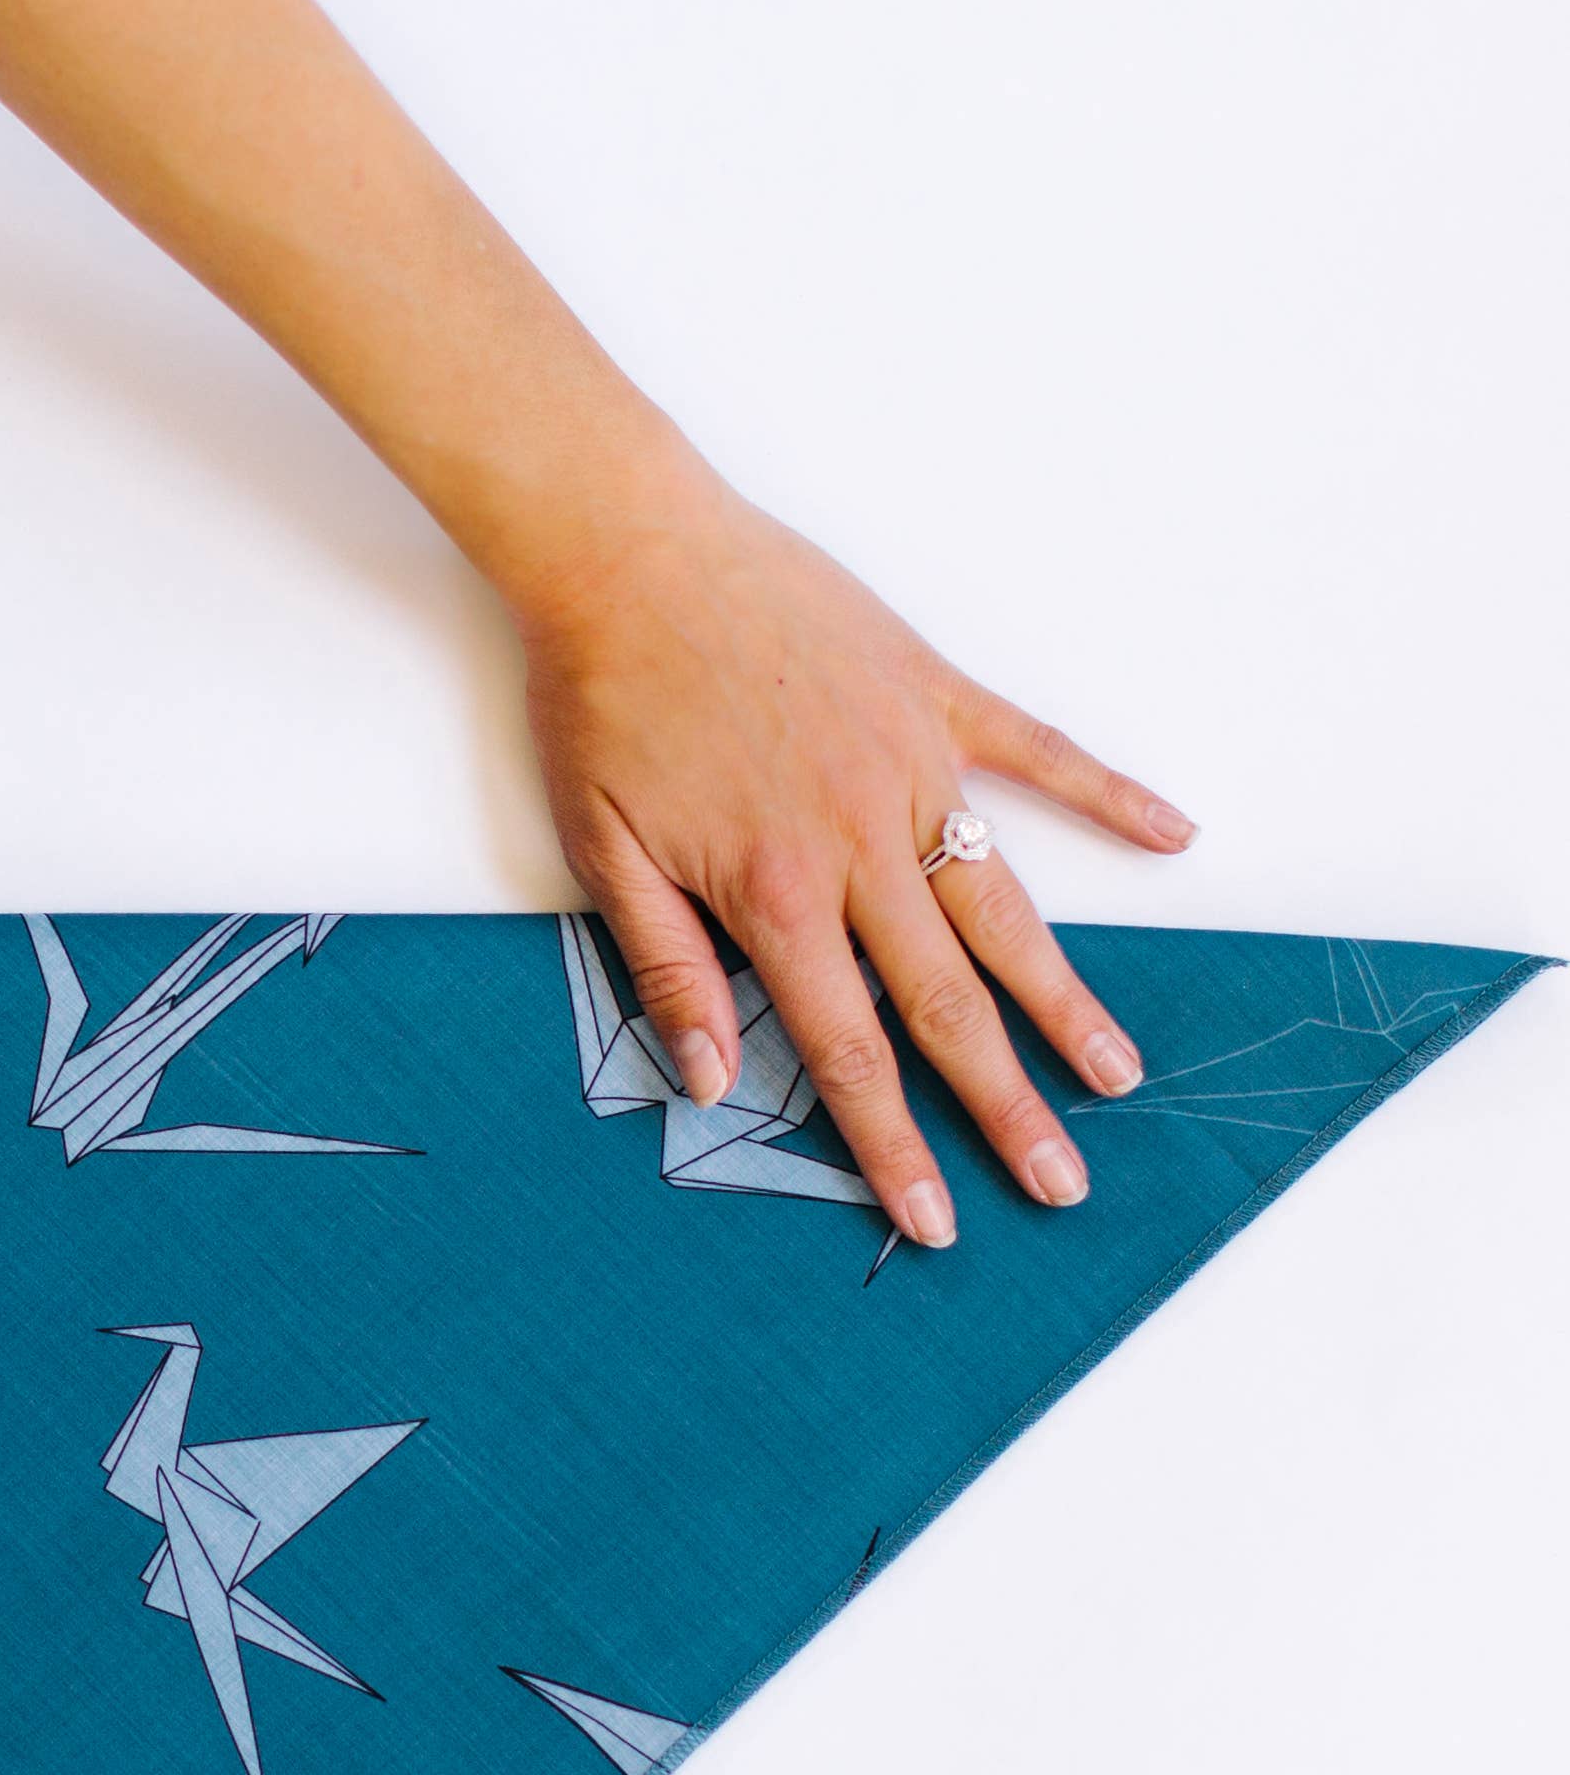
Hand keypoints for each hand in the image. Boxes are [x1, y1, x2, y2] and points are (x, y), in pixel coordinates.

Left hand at [516, 466, 1195, 1242]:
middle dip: (1005, 1105)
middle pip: (948, 1001)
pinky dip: (1108, 795)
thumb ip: (667, 968)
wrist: (627, 555)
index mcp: (774, 894)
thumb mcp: (604, 851)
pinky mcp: (935, 694)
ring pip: (1005, 904)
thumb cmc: (602, 702)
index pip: (848, 1050)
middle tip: (1062, 1182)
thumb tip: (710, 1079)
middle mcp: (860, 842)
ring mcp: (911, 766)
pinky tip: (1172, 839)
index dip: (893, 1143)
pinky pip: (1039, 752)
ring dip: (1065, 997)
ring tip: (1117, 1071)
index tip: (935, 1218)